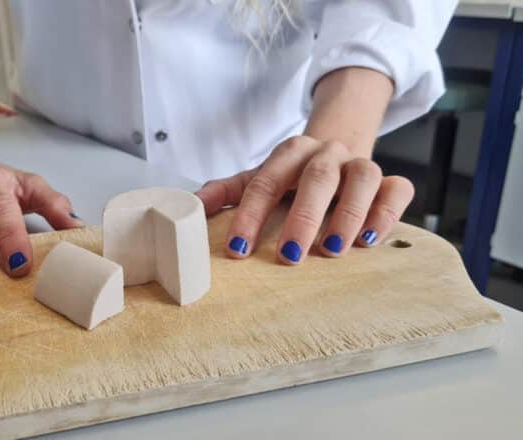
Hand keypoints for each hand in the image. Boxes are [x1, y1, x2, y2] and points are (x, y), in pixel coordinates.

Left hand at [196, 135, 413, 263]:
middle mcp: (326, 153)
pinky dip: (386, 214)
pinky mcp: (389, 180)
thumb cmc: (291, 176)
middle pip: (316, 178)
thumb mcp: (256, 178)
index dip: (250, 215)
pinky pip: (397, 190)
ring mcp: (360, 164)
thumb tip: (192, 207)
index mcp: (289, 152)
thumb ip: (225, 192)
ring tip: (332, 251)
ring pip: (362, 178)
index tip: (238, 249)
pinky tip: (369, 242)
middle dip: (302, 217)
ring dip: (348, 214)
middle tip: (289, 255)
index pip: (265, 181)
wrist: (336, 152)